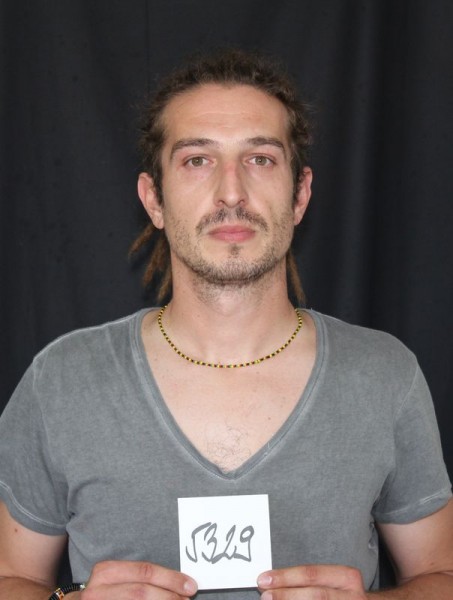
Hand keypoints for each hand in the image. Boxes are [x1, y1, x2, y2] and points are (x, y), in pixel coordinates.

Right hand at [79, 560, 197, 598]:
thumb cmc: (102, 594)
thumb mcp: (115, 580)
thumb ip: (139, 579)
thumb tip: (177, 585)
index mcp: (106, 572)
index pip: (145, 571)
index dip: (171, 579)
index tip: (190, 585)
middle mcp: (97, 590)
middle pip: (141, 591)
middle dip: (169, 597)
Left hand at [257, 564, 366, 598]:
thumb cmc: (342, 594)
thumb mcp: (334, 582)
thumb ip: (308, 582)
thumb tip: (272, 583)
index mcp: (347, 577)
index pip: (312, 574)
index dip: (286, 577)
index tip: (263, 579)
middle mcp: (353, 597)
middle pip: (316, 595)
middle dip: (287, 595)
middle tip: (265, 596)